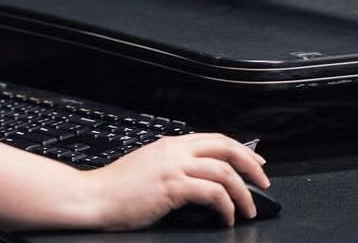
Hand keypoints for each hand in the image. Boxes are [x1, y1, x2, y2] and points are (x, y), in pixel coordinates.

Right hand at [82, 133, 268, 229]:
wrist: (94, 197)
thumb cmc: (117, 189)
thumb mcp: (149, 167)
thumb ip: (173, 166)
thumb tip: (199, 178)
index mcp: (170, 145)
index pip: (216, 139)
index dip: (241, 150)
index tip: (256, 163)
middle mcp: (174, 151)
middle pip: (226, 147)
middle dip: (251, 165)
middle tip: (263, 183)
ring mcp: (173, 167)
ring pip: (223, 170)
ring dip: (242, 191)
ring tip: (247, 209)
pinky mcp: (171, 187)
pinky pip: (212, 192)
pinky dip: (226, 205)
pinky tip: (226, 217)